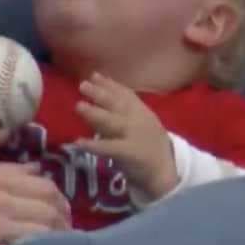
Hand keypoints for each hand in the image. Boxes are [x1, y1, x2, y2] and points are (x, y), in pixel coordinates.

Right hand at [0, 163, 71, 244]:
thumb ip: (7, 172)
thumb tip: (38, 170)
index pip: (44, 185)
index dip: (60, 199)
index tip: (64, 211)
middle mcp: (0, 198)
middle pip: (48, 207)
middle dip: (64, 222)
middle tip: (67, 232)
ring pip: (42, 230)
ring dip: (56, 239)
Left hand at [74, 73, 178, 199]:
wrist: (166, 170)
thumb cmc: (148, 144)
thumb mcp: (140, 122)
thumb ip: (121, 110)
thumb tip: (98, 93)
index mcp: (141, 111)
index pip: (125, 94)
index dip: (109, 84)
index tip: (94, 74)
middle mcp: (138, 120)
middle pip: (117, 104)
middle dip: (100, 93)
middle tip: (82, 84)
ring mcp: (134, 136)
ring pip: (112, 122)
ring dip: (95, 113)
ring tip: (78, 106)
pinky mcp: (129, 153)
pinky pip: (109, 148)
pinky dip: (94, 145)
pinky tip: (79, 141)